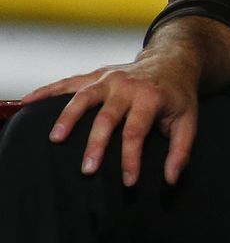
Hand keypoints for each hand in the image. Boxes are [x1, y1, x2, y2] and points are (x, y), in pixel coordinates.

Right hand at [23, 56, 201, 185]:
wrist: (173, 61)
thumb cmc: (178, 96)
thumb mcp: (188, 121)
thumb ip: (181, 151)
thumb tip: (171, 179)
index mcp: (151, 98)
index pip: (136, 132)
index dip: (131, 158)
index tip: (128, 181)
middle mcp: (128, 86)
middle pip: (107, 117)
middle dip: (96, 144)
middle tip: (87, 169)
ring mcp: (109, 78)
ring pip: (83, 98)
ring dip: (67, 118)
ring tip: (56, 140)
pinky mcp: (96, 74)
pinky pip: (68, 82)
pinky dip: (47, 92)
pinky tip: (28, 102)